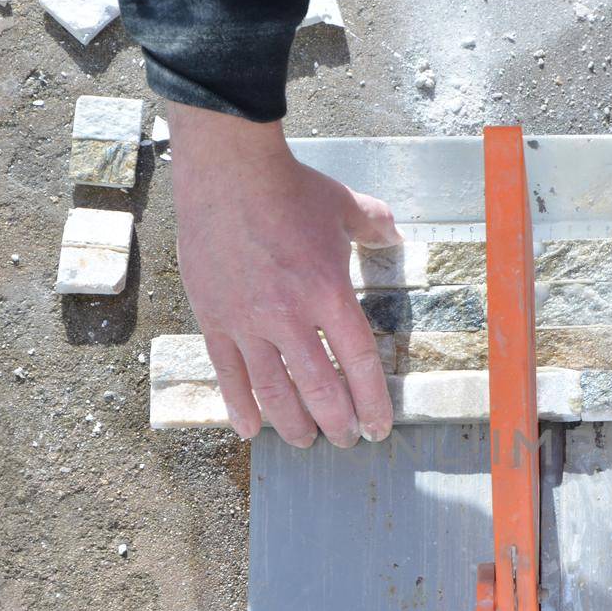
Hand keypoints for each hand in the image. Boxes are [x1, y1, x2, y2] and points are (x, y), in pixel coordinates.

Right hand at [167, 103, 399, 447]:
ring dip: (292, 424)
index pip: (359, 364)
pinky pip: (228, 373)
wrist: (227, 170)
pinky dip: (240, 406)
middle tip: (344, 440)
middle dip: (336, 423)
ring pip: (273, 391)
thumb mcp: (343, 207)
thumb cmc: (289, 188)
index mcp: (329, 293)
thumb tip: (397, 236)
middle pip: (320, 389)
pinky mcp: (214, 317)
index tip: (378, 428)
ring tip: (305, 440)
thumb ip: (375, 227)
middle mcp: (290, 316)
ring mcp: (248, 321)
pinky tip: (250, 430)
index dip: (371, 403)